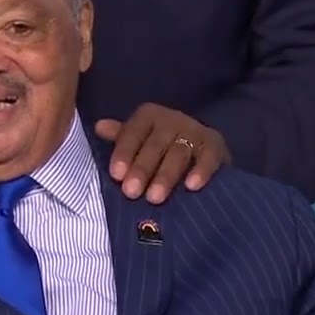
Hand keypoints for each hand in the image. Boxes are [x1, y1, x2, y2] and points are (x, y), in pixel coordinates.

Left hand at [94, 103, 229, 203]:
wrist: (199, 149)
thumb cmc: (158, 148)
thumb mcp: (137, 140)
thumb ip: (120, 137)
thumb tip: (99, 127)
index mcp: (149, 116)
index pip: (133, 132)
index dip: (124, 152)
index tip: (116, 175)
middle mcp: (173, 120)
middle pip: (155, 144)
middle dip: (142, 168)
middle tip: (131, 192)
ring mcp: (196, 131)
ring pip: (179, 152)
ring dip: (166, 175)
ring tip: (154, 198)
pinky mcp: (216, 146)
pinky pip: (209, 158)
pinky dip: (201, 171)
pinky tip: (192, 187)